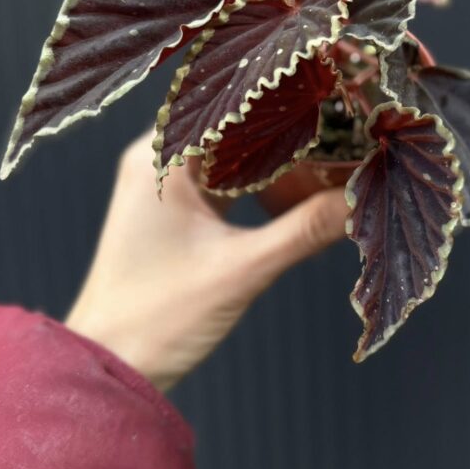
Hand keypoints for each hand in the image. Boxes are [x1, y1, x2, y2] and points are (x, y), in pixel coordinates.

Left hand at [65, 130, 347, 390]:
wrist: (108, 367)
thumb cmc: (158, 316)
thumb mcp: (242, 270)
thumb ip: (305, 230)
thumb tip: (361, 199)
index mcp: (161, 157)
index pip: (229, 105)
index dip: (281, 101)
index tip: (330, 102)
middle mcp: (157, 159)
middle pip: (233, 127)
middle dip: (286, 133)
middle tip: (342, 134)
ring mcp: (164, 186)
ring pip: (231, 156)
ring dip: (275, 162)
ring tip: (328, 162)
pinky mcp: (174, 212)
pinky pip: (224, 183)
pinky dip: (259, 187)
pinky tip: (296, 195)